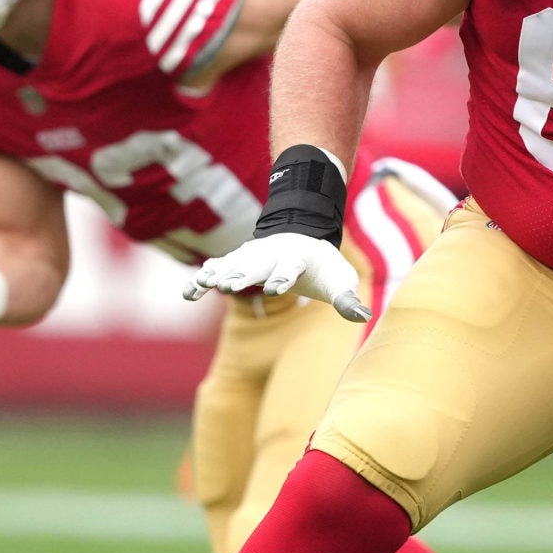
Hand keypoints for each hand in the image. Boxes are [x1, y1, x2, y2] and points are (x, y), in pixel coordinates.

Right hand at [186, 232, 369, 321]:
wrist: (302, 235)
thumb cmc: (323, 265)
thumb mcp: (340, 279)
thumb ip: (347, 299)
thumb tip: (364, 317)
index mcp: (297, 257)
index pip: (290, 267)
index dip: (282, 277)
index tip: (274, 289)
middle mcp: (270, 255)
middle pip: (255, 264)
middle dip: (243, 274)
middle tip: (230, 284)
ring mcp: (251, 257)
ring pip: (230, 265)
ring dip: (216, 275)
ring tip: (199, 287)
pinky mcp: (237, 262)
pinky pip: (216, 270)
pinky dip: (202, 280)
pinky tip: (188, 294)